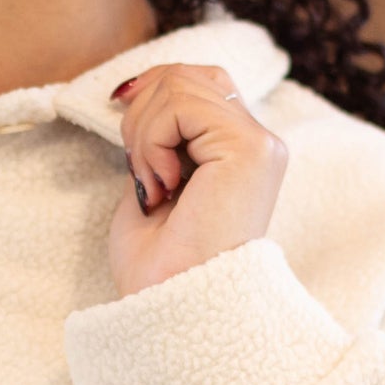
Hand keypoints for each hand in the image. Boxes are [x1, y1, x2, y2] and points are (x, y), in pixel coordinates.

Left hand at [106, 61, 287, 296]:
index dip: (152, 93)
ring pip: (181, 85)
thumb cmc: (157, 268)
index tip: (123, 135)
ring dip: (143, 132)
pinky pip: (182, 105)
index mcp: (239, 154)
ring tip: (150, 184)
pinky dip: (152, 141)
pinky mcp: (250, 149)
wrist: (168, 310)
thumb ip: (156, 139)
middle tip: (137, 170)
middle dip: (143, 110)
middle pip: (191, 75)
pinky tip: (162, 185)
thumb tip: (134, 92)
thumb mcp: (149, 184)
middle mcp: (259, 144)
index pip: (199, 84)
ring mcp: (260, 145)